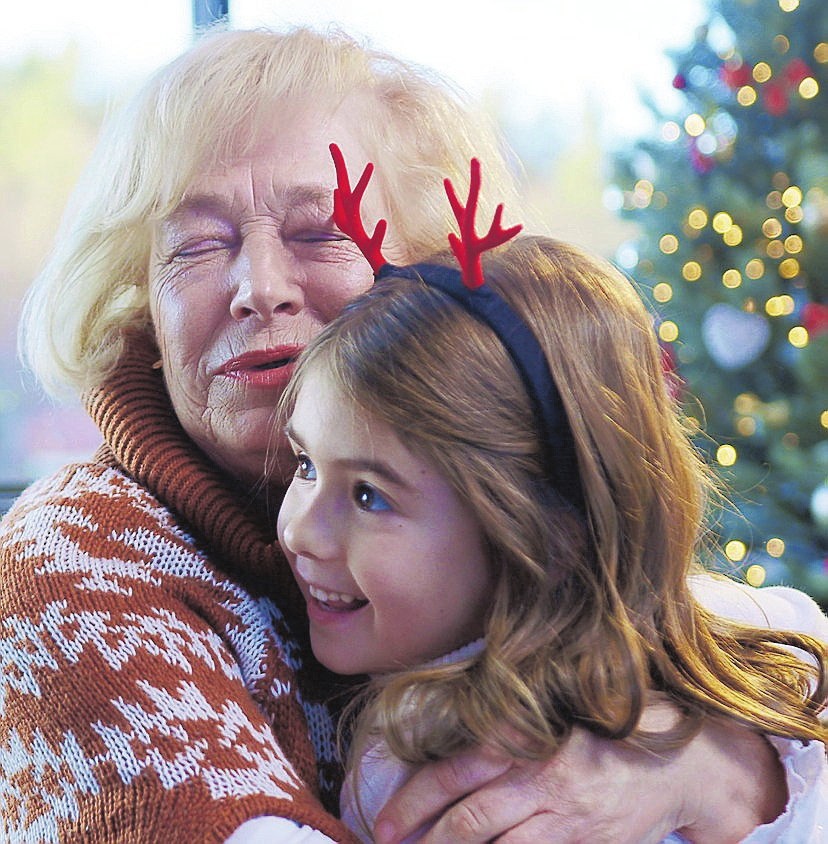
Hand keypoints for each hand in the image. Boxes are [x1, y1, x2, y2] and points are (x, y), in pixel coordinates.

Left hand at [373, 716, 786, 842]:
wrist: (688, 764)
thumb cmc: (616, 723)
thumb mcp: (564, 706)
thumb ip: (515, 724)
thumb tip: (459, 738)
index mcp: (534, 739)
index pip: (458, 770)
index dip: (416, 798)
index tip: (387, 820)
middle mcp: (546, 782)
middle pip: (470, 818)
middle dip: (426, 838)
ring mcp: (568, 821)